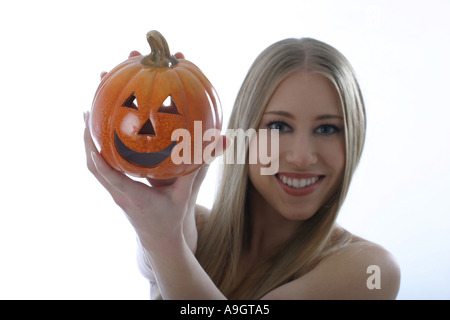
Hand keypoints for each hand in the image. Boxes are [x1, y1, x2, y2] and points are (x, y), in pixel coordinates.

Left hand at [85, 49, 225, 252]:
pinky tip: (103, 137)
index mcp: (132, 195)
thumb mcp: (186, 195)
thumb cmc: (172, 219)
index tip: (91, 130)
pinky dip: (98, 152)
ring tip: (89, 118)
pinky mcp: (117, 192)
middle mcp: (118, 193)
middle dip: (86, 139)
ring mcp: (115, 193)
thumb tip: (216, 143)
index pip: (108, 173)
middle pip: (93, 166)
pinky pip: (102, 169)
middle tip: (86, 112)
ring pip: (94, 167)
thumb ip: (197, 169)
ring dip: (88, 143)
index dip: (97, 153)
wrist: (159, 241)